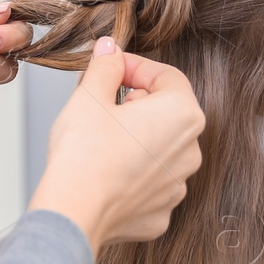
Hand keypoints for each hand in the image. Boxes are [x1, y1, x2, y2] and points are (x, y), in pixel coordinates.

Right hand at [29, 38, 205, 255]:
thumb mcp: (90, 96)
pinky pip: (149, 183)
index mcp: (183, 115)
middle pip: (167, 113)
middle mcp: (191, 151)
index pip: (167, 76)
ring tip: (101, 139)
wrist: (73, 213)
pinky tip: (105, 171)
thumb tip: (110, 50)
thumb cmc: (84, 154)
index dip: (136, 67)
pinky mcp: (161, 213)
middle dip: (137, 102)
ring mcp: (177, 186)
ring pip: (159, 149)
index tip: (112, 67)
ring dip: (136, 138)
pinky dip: (131, 174)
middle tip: (103, 102)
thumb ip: (106, 66)